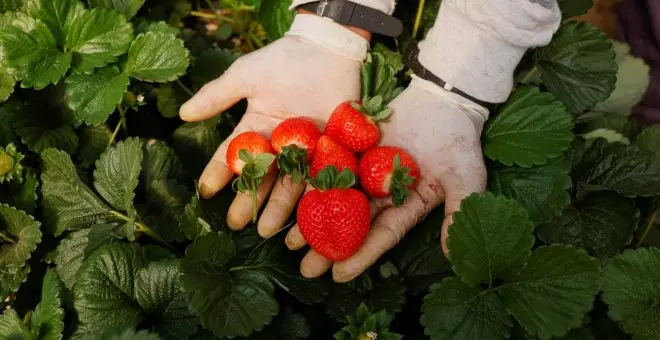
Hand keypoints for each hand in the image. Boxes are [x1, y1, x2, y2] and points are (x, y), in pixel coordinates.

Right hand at [179, 14, 365, 235]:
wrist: (328, 49)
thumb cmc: (285, 59)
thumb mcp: (246, 75)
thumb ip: (218, 95)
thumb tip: (183, 114)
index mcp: (257, 128)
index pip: (233, 155)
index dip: (219, 173)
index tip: (205, 191)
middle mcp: (280, 145)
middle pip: (261, 177)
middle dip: (248, 200)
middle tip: (235, 223)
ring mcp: (306, 150)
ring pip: (289, 184)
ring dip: (277, 208)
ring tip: (265, 230)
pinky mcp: (332, 152)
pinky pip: (322, 179)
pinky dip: (313, 200)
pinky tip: (305, 221)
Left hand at [284, 76, 488, 281]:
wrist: (443, 100)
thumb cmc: (460, 142)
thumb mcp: (468, 180)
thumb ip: (456, 214)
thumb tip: (451, 255)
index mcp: (405, 207)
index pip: (381, 235)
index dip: (361, 255)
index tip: (338, 276)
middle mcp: (381, 194)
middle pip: (351, 224)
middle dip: (329, 247)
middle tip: (306, 269)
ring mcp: (364, 172)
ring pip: (335, 199)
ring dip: (313, 219)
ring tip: (290, 242)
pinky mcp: (352, 147)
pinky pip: (329, 165)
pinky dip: (311, 180)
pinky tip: (291, 194)